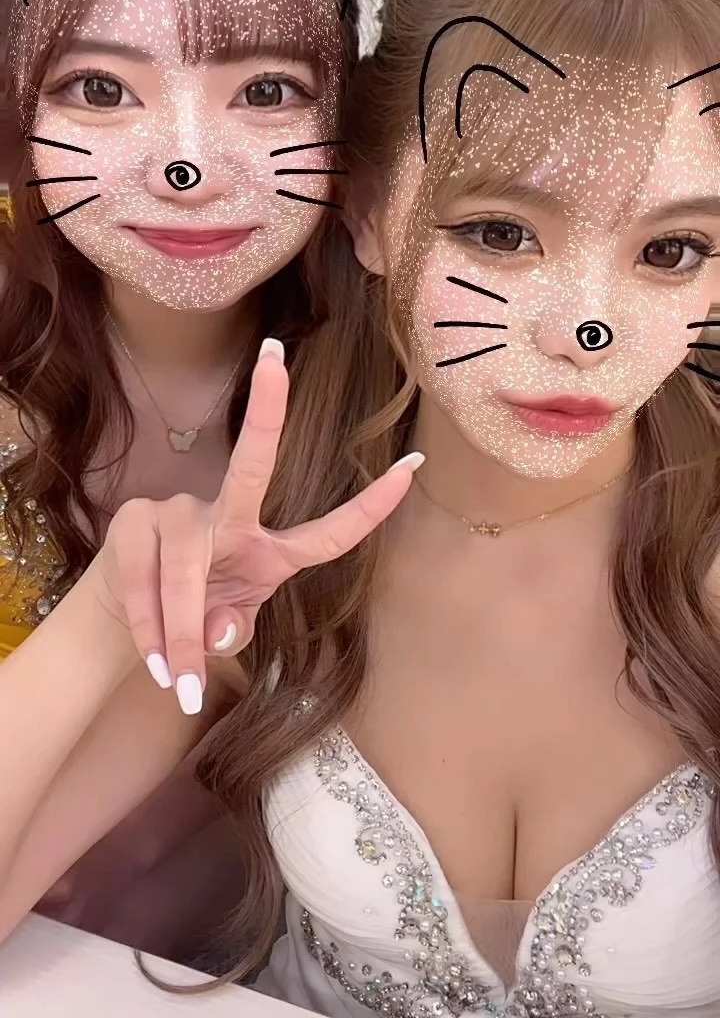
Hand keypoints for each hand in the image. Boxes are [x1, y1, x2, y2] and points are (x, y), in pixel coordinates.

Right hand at [95, 337, 423, 713]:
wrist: (124, 618)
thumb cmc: (193, 616)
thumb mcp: (224, 634)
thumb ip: (231, 633)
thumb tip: (217, 632)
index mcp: (268, 548)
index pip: (329, 531)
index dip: (371, 507)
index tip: (414, 466)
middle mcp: (228, 515)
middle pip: (251, 467)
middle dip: (266, 412)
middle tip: (274, 359)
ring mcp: (177, 511)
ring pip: (185, 570)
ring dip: (179, 634)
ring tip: (178, 684)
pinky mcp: (134, 521)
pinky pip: (144, 583)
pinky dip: (149, 633)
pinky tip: (152, 663)